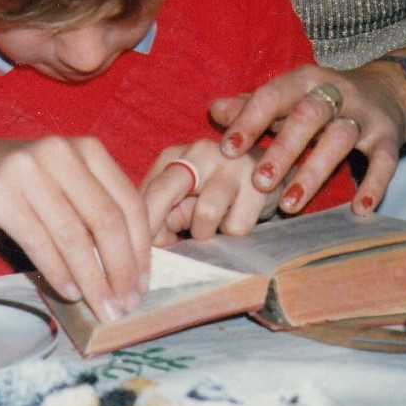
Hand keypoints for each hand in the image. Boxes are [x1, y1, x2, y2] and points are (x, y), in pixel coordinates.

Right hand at [0, 135, 151, 323]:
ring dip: (91, 279)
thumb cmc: (28, 184)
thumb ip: (98, 211)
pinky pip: (38, 241)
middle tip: (126, 304)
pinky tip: (69, 292)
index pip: (129, 203)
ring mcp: (26, 169)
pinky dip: (58, 272)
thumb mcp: (68, 184)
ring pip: (73, 235)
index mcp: (88, 149)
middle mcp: (60, 153)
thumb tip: (132, 270)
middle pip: (106, 220)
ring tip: (101, 306)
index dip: (141, 249)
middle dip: (121, 269)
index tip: (143, 284)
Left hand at [142, 139, 282, 241]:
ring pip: (206, 213)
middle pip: (164, 192)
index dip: (141, 226)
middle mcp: (200, 153)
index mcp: (175, 156)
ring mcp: (232, 166)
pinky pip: (237, 226)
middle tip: (161, 251)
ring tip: (211, 228)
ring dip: (204, 232)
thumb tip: (151, 246)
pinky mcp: (259, 184)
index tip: (136, 253)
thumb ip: (162, 216)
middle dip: (157, 227)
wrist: (269, 174)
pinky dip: (232, 233)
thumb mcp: (184, 198)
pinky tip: (236, 218)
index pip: (148, 191)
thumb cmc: (215, 191)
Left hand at [211, 60, 405, 216]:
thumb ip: (252, 105)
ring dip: (314, 172)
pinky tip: (359, 209)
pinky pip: (384, 160)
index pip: (273, 95)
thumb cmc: (323, 100)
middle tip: (259, 183)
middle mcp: (335, 92)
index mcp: (303, 81)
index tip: (228, 149)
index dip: (250, 120)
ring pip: (341, 139)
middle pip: (308, 116)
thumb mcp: (289, 97)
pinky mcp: (389, 136)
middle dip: (283, 149)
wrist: (388, 90)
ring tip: (290, 204)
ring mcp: (364, 115)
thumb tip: (214, 111)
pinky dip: (374, 183)